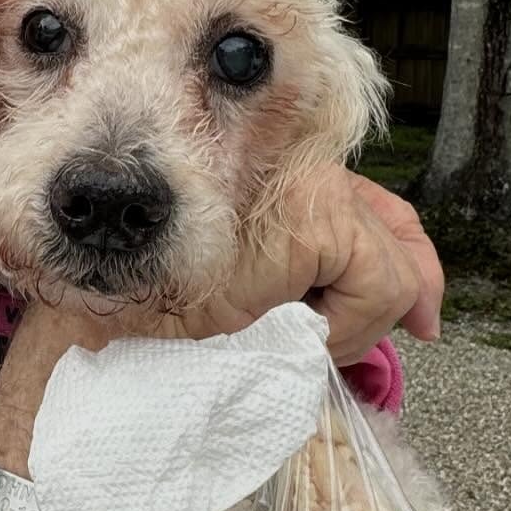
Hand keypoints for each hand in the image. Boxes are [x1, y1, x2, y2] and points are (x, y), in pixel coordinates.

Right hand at [0, 165, 442, 467]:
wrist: (92, 352)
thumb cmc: (138, 337)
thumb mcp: (219, 299)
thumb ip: (281, 279)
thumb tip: (373, 299)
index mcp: (256, 173)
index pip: (358, 198)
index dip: (399, 252)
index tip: (418, 313)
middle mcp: (281, 158)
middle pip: (389, 217)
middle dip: (407, 283)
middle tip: (418, 332)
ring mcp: (297, 179)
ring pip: (392, 261)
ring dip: (361, 323)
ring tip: (300, 350)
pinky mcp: (307, 217)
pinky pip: (382, 283)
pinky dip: (359, 328)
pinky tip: (299, 342)